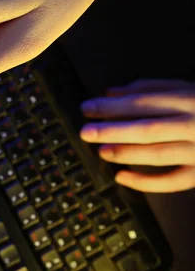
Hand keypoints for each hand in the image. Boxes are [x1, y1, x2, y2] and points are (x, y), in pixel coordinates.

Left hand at [80, 79, 194, 192]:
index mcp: (190, 99)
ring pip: (158, 154)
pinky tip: (122, 178)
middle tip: (86, 132)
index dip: (112, 106)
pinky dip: (146, 182)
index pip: (143, 102)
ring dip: (126, 152)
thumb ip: (150, 88)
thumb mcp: (187, 88)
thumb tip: (111, 91)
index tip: (87, 108)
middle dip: (112, 130)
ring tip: (101, 151)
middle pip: (147, 127)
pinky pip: (173, 181)